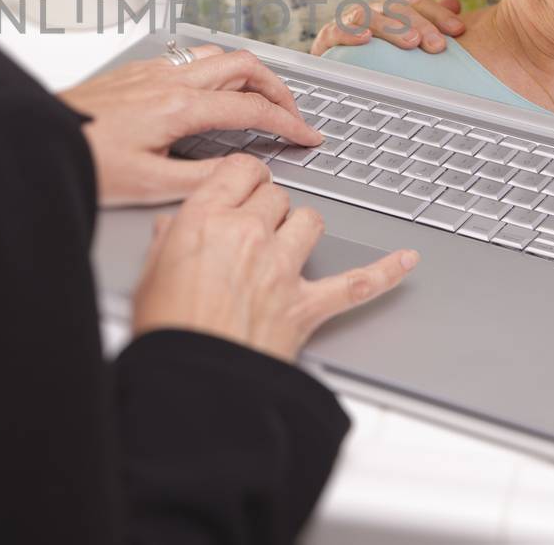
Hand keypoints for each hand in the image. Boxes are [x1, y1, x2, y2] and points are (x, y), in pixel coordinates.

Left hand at [60, 45, 322, 207]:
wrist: (39, 139)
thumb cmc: (85, 161)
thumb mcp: (149, 185)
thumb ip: (204, 179)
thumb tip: (242, 172)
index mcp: (179, 107)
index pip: (252, 107)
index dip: (289, 122)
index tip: (308, 135)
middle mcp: (169, 80)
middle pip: (245, 65)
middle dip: (278, 87)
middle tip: (292, 114)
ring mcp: (153, 71)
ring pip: (218, 56)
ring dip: (248, 74)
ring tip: (260, 100)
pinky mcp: (137, 72)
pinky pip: (191, 60)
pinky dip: (218, 72)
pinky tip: (212, 94)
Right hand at [131, 154, 417, 360]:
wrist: (192, 383)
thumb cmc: (167, 332)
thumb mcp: (150, 274)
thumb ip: (169, 242)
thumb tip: (175, 230)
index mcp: (206, 219)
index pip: (242, 171)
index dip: (245, 176)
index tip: (244, 184)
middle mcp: (249, 235)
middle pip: (277, 195)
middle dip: (268, 207)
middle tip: (256, 225)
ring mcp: (282, 269)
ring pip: (310, 221)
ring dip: (302, 228)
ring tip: (290, 241)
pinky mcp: (306, 306)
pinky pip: (356, 282)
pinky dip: (384, 272)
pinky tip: (404, 261)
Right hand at [309, 0, 463, 56]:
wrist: (333, 58)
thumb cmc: (375, 49)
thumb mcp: (403, 34)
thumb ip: (429, 20)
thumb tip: (455, 3)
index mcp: (392, 9)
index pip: (418, 3)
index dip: (439, 14)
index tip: (459, 31)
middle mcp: (373, 10)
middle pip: (397, 8)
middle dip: (420, 24)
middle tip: (438, 45)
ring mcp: (349, 21)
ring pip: (370, 16)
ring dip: (391, 28)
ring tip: (410, 42)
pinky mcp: (328, 36)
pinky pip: (338, 32)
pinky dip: (350, 34)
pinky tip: (366, 40)